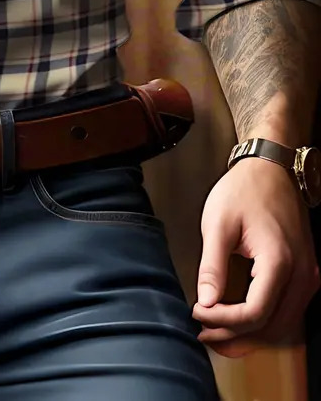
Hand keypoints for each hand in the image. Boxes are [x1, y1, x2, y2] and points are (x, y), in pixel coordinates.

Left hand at [193, 156, 319, 357]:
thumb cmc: (244, 190)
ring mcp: (308, 276)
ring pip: (283, 325)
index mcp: (280, 262)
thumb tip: (205, 302)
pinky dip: (264, 322)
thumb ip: (212, 266)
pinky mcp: (305, 274)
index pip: (254, 314)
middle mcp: (302, 275)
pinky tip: (240, 320)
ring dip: (251, 334)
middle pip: (272, 327)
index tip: (197, 313)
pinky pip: (288, 310)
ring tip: (218, 333)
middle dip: (236, 336)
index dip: (223, 322)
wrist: (271, 169)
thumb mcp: (218, 224)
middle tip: (204, 335)